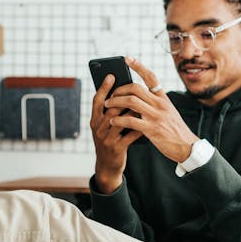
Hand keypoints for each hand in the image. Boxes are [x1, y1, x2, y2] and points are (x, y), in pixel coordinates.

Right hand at [90, 73, 143, 193]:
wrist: (108, 166)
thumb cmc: (110, 140)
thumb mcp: (105, 126)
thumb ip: (110, 112)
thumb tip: (122, 92)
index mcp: (94, 120)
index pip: (97, 100)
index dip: (103, 87)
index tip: (111, 75)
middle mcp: (98, 128)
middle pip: (110, 108)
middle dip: (123, 98)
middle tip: (135, 89)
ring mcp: (106, 139)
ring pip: (120, 120)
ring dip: (132, 111)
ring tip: (143, 104)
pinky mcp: (116, 148)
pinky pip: (130, 135)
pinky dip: (139, 127)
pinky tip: (146, 122)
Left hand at [104, 57, 198, 163]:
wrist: (187, 146)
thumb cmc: (175, 130)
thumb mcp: (168, 111)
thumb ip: (156, 103)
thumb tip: (138, 97)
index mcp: (163, 98)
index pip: (151, 77)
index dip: (138, 66)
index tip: (127, 59)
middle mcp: (160, 104)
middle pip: (136, 88)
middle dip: (119, 89)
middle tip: (110, 95)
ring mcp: (156, 116)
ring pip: (131, 101)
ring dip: (115, 102)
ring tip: (107, 106)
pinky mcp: (152, 129)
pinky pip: (131, 120)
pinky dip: (118, 120)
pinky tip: (112, 121)